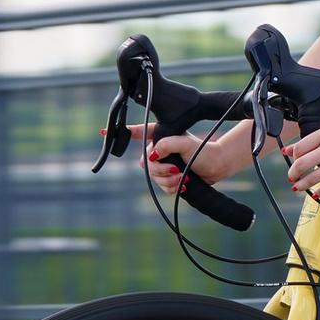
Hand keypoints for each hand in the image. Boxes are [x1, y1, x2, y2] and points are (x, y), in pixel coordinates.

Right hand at [127, 121, 258, 193]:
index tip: (104, 132)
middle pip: (145, 163)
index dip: (124, 134)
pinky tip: (183, 184)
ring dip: (168, 180)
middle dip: (159, 169)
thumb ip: (167, 145)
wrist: (216, 166)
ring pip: (153, 177)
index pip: (138, 133)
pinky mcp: (169, 177)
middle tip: (175, 169)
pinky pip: (162, 186)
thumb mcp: (185, 143)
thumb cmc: (203, 150)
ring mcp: (164, 164)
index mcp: (160, 136)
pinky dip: (172, 187)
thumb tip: (152, 155)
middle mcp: (159, 150)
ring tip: (182, 177)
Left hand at [282, 122, 319, 194]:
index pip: (299, 149)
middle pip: (301, 164)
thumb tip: (287, 150)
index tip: (295, 164)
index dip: (293, 159)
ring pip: (312, 179)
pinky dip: (319, 192)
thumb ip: (309, 142)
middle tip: (292, 178)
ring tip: (299, 188)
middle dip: (293, 174)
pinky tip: (317, 193)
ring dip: (302, 186)